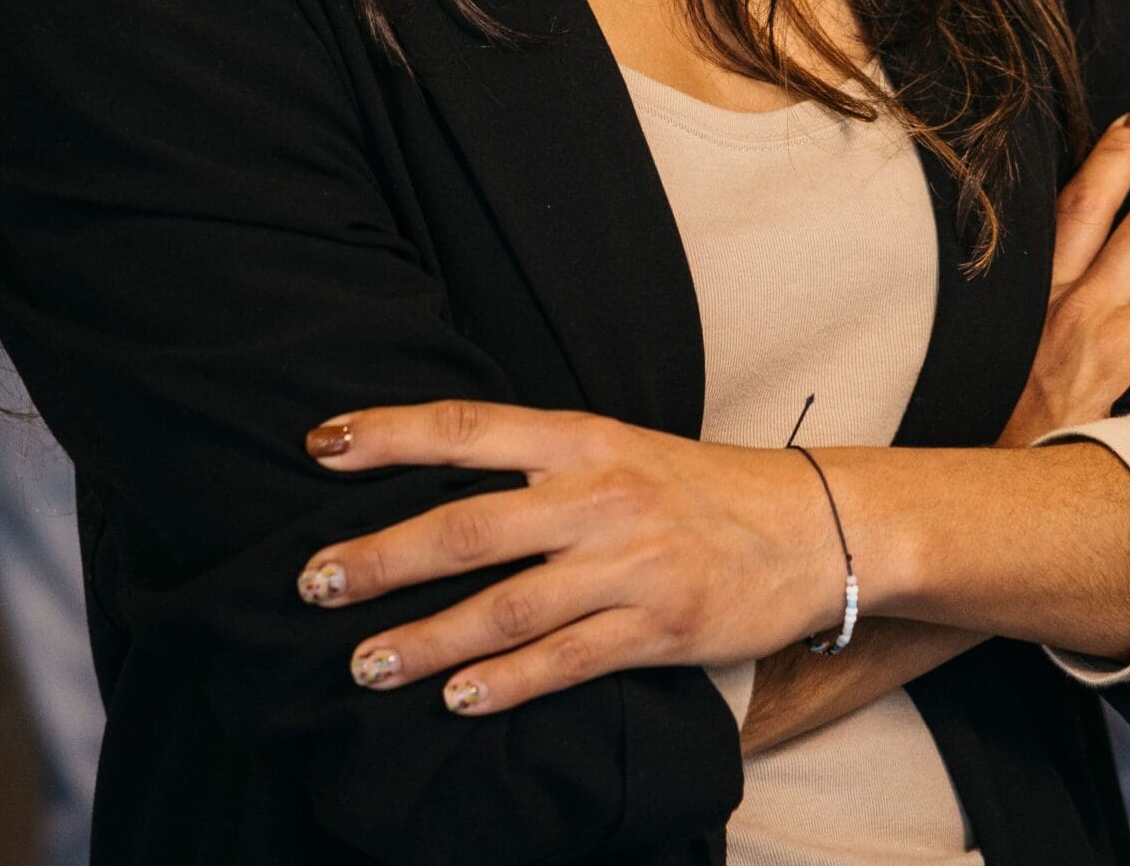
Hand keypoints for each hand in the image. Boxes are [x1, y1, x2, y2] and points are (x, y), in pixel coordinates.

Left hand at [293, 401, 836, 718]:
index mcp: (582, 436)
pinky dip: (505, 686)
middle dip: (382, 556)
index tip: (319, 446)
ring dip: (426, 640)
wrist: (816, 525)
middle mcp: (599, 493)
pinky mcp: (660, 628)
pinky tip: (457, 702)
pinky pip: (566, 662)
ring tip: (363, 665)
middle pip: (468, 525)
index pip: (465, 427)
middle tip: (313, 580)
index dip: (389, 434)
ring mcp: (629, 563)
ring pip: (505, 606)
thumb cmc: (701, 488)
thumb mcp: (620, 449)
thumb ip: (540, 465)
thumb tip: (435, 482)